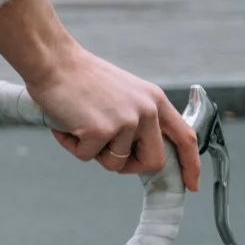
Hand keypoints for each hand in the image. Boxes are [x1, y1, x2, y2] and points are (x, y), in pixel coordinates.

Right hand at [0, 0, 199, 190]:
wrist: (53, 61)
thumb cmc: (80, 77)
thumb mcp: (124, 93)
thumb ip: (138, 117)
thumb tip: (136, 150)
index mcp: (154, 99)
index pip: (185, 137)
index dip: (190, 164)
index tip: (191, 184)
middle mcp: (146, 111)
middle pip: (153, 161)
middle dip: (130, 166)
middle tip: (106, 155)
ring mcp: (125, 121)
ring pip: (115, 162)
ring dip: (93, 152)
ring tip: (78, 127)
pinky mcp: (100, 130)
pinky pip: (86, 156)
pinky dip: (72, 145)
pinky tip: (65, 125)